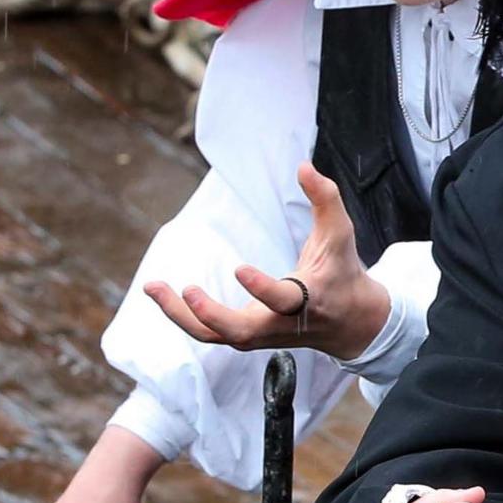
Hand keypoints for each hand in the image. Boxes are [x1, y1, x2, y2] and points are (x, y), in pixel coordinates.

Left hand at [143, 165, 390, 362]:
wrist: (350, 322)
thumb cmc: (342, 272)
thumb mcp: (340, 235)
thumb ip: (325, 199)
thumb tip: (303, 166)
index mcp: (308, 300)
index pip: (283, 300)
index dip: (260, 288)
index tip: (238, 267)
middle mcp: (280, 323)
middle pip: (239, 330)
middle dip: (210, 314)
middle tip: (187, 290)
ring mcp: (260, 333)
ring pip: (215, 335)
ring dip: (181, 315)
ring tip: (153, 287)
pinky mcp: (246, 333)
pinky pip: (209, 332)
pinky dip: (183, 316)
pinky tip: (163, 294)